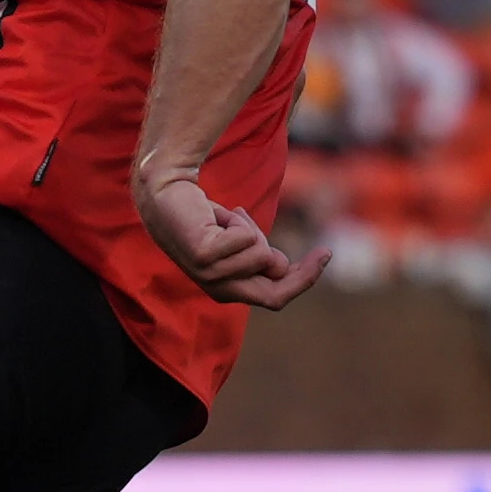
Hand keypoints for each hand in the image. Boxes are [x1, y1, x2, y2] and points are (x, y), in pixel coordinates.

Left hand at [138, 165, 328, 309]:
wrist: (165, 193)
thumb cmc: (203, 218)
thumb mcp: (239, 240)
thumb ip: (260, 257)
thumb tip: (279, 266)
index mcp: (226, 290)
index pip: (275, 298)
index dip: (304, 281)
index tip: (325, 255)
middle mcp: (217, 288)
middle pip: (275, 294)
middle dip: (305, 274)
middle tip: (324, 252)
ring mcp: (209, 274)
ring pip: (263, 255)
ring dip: (252, 230)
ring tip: (228, 221)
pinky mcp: (204, 256)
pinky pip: (247, 237)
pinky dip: (239, 220)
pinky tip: (217, 217)